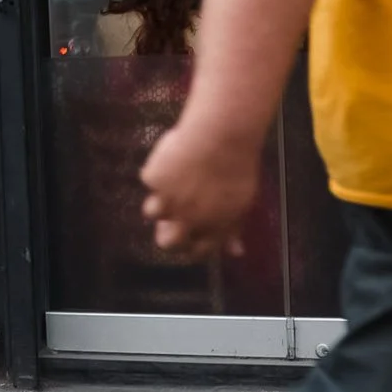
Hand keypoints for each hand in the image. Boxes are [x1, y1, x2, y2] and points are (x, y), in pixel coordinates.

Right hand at [139, 118, 261, 258]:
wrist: (220, 139)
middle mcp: (187, 219)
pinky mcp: (153, 179)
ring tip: (172, 183)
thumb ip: (233, 229)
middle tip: (170, 219)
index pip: (196, 251)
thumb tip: (236, 252)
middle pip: (166, 242)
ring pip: (151, 212)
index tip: (190, 236)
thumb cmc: (237, 169)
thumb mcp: (242, 204)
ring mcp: (167, 200)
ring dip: (158, 201)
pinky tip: (172, 158)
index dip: (191, 246)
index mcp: (212, 228)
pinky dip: (157, 170)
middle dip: (166, 233)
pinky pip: (149, 178)